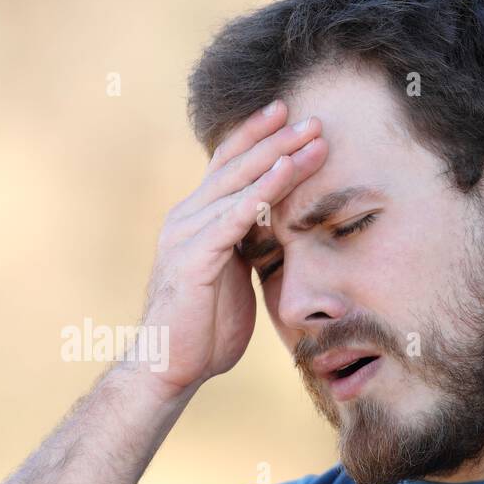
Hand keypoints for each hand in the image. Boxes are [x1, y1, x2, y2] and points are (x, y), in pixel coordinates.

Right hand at [132, 101, 326, 401]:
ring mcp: (185, 235)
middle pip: (234, 165)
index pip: (227, 167)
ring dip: (279, 157)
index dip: (257, 138)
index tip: (291, 116)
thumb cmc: (204, 329)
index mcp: (193, 220)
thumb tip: (274, 229)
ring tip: (313, 137)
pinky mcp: (193, 258)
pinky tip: (286, 171)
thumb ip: (244, 246)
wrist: (170, 368)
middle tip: (312, 116)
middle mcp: (185, 218)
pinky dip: (263, 191)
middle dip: (275, 138)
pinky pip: (234, 216)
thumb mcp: (231, 276)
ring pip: (237, 184)